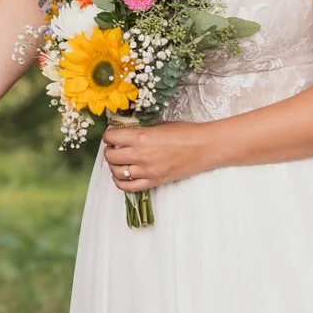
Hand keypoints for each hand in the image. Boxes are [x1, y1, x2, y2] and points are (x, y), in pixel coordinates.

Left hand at [101, 120, 216, 196]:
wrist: (203, 147)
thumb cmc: (184, 132)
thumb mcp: (158, 125)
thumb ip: (139, 130)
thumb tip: (123, 132)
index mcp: (141, 137)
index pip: (111, 137)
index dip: (109, 136)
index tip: (112, 135)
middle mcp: (140, 155)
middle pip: (110, 156)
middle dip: (109, 150)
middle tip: (115, 147)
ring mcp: (147, 171)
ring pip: (116, 172)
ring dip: (114, 166)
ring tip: (119, 160)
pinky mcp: (154, 182)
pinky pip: (128, 187)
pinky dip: (120, 182)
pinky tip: (122, 175)